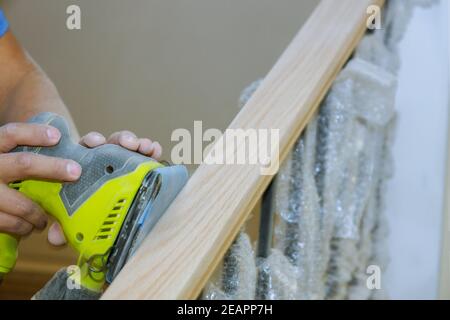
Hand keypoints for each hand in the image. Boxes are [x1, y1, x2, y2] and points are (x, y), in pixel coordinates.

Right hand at [0, 123, 80, 237]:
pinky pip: (8, 222)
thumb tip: (89, 142)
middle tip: (76, 172)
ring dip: (39, 211)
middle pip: (23, 163)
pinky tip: (29, 226)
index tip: (58, 136)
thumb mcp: (5, 159)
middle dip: (52, 168)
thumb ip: (34, 152)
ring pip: (21, 202)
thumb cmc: (0, 176)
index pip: (11, 134)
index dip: (34, 133)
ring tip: (47, 217)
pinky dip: (22, 226)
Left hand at [48, 130, 162, 245]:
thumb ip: (63, 224)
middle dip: (120, 139)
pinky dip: (151, 150)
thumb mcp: (72, 215)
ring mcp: (122, 159)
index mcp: (84, 163)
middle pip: (111, 142)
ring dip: (138, 143)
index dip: (93, 140)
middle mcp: (104, 158)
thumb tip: (55, 237)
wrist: (102, 215)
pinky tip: (156, 150)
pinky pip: (145, 154)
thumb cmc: (81, 208)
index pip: (87, 146)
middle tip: (127, 144)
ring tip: (145, 148)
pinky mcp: (138, 163)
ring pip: (130, 146)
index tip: (97, 142)